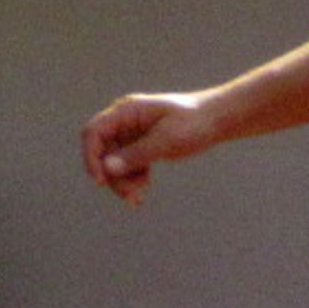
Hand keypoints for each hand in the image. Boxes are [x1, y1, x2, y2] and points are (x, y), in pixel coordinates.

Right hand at [81, 91, 219, 205]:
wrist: (216, 120)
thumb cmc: (194, 123)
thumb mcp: (167, 140)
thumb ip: (137, 154)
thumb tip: (107, 168)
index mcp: (126, 111)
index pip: (94, 133)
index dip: (91, 157)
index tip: (100, 181)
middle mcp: (124, 121)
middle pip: (102, 152)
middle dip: (113, 176)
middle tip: (131, 196)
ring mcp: (131, 134)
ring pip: (113, 162)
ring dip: (123, 181)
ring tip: (140, 195)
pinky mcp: (141, 146)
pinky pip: (127, 165)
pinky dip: (132, 179)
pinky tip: (143, 190)